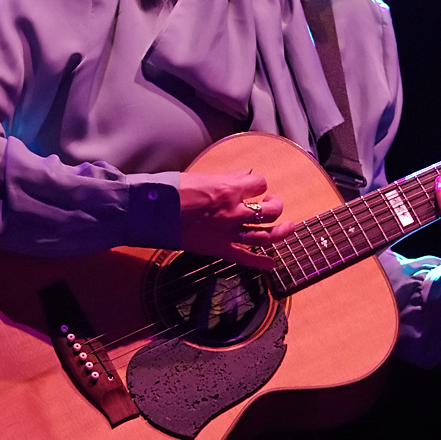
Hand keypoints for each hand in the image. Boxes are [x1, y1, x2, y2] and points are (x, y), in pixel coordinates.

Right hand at [178, 170, 294, 269]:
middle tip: (272, 204)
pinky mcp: (219, 249)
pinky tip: (272, 264)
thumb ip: (228, 177)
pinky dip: (261, 263)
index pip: (260, 183)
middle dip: (275, 205)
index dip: (260, 184)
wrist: (152, 210)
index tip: (254, 186)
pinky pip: (245, 258)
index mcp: (230, 189)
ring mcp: (229, 232)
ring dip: (280, 232)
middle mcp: (234, 211)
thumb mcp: (204, 176)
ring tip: (289, 227)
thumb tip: (246, 175)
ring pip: (265, 235)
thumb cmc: (173, 190)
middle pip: (270, 210)